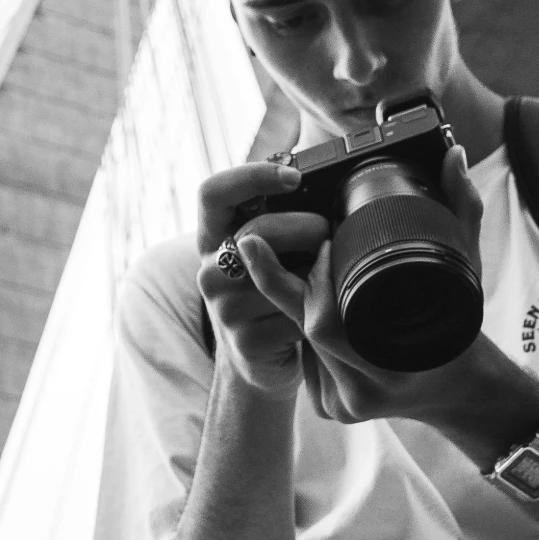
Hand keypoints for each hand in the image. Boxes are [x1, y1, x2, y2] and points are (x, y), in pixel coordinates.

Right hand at [197, 162, 328, 399]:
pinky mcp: (246, 341)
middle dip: (305, 227)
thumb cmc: (269, 296)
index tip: (292, 176)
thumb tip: (311, 175)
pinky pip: (292, 314)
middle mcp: (210, 270)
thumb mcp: (265, 254)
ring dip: (315, 274)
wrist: (259, 364)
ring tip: (326, 275)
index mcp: (212, 239)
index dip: (251, 176)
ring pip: (280, 276)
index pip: (213, 193)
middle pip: (257, 230)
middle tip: (328, 233)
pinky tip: (318, 312)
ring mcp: (223, 308)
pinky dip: (315, 311)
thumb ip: (273, 219)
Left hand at [233, 144, 489, 425]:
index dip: (306, 279)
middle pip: (304, 328)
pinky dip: (305, 329)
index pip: (320, 321)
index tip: (310, 240)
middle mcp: (361, 393)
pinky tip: (312, 304)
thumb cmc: (462, 329)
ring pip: (298, 344)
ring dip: (296, 304)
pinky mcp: (331, 411)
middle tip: (283, 241)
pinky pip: (304, 362)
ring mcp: (342, 406)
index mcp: (389, 367)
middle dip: (291, 282)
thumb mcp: (466, 270)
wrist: (464, 393)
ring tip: (306, 269)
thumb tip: (453, 156)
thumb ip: (461, 210)